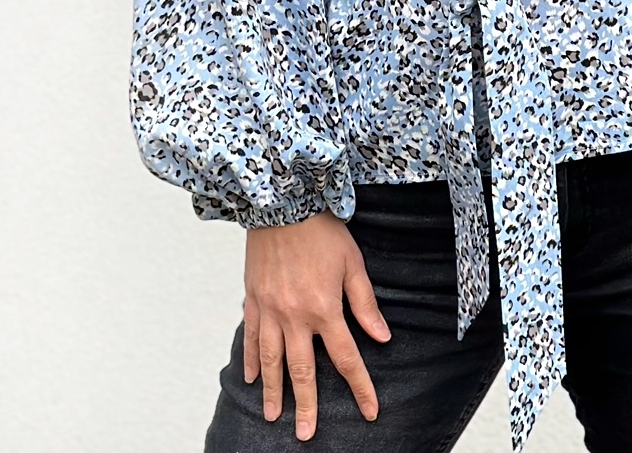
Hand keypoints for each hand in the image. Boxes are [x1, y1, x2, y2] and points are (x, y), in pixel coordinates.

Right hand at [243, 209, 390, 439]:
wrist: (282, 202)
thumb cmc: (322, 230)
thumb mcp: (353, 263)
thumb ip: (365, 303)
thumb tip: (381, 337)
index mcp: (325, 309)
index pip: (346, 358)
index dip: (360, 387)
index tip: (370, 412)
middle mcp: (295, 316)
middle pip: (302, 370)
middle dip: (306, 405)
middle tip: (305, 434)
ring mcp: (270, 309)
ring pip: (271, 360)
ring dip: (273, 391)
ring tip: (274, 416)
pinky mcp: (253, 298)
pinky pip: (249, 336)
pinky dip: (250, 360)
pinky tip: (251, 379)